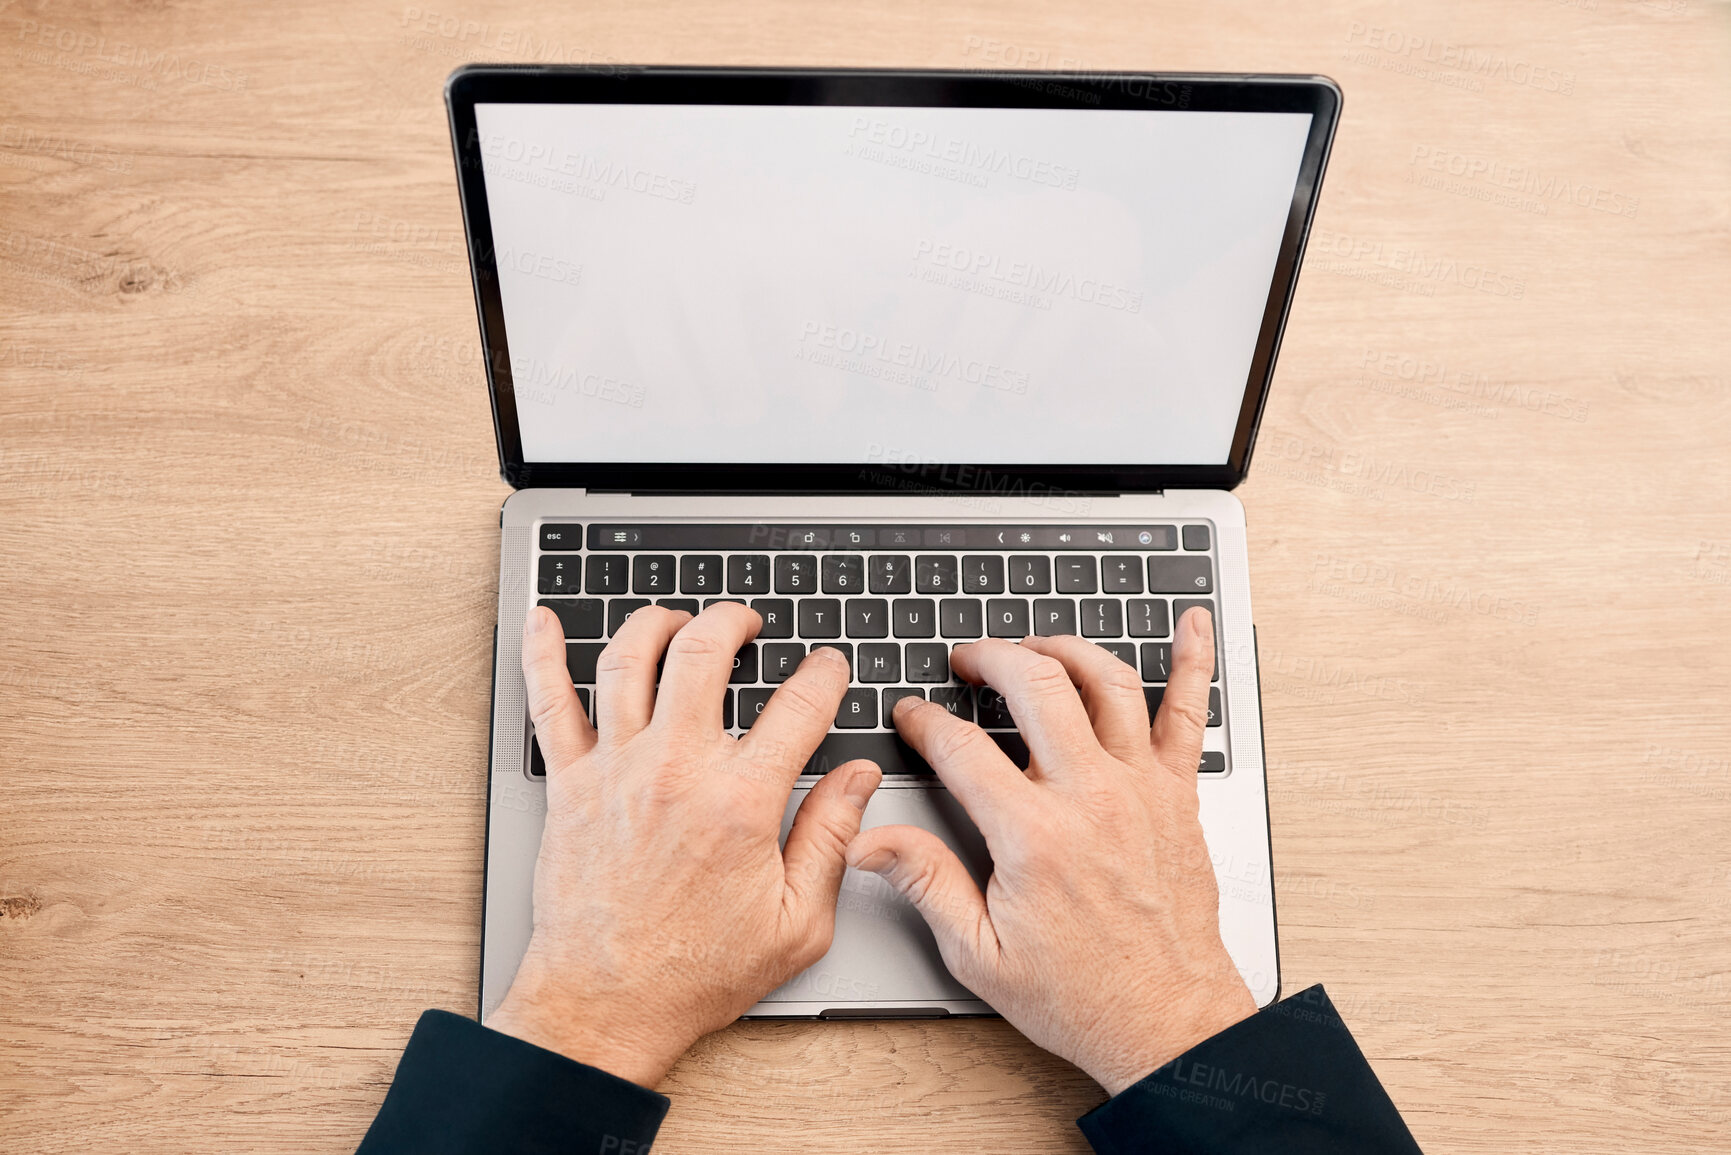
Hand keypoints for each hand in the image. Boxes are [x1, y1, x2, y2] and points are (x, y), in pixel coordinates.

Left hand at [489, 603, 881, 1086]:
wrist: (605, 1005)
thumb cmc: (694, 973)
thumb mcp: (797, 922)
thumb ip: (831, 838)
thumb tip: (857, 779)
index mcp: (739, 802)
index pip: (797, 707)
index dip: (824, 675)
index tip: (828, 668)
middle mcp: (674, 770)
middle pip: (704, 652)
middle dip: (733, 620)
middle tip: (747, 622)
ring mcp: (614, 770)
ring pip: (628, 660)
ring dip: (656, 622)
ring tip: (677, 618)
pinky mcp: (569, 785)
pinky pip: (548, 702)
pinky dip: (543, 654)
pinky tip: (544, 622)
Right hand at [846, 607, 1253, 1095]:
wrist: (1168, 1023)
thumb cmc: (1082, 996)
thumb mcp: (979, 955)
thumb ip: (925, 882)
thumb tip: (867, 841)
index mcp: (1034, 836)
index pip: (962, 748)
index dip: (924, 721)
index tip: (911, 715)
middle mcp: (1091, 798)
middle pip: (1036, 686)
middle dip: (991, 657)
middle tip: (967, 660)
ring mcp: (1141, 789)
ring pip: (1106, 681)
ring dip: (1065, 648)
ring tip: (1034, 647)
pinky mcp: (1178, 796)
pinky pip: (1190, 713)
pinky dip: (1192, 661)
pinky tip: (1191, 623)